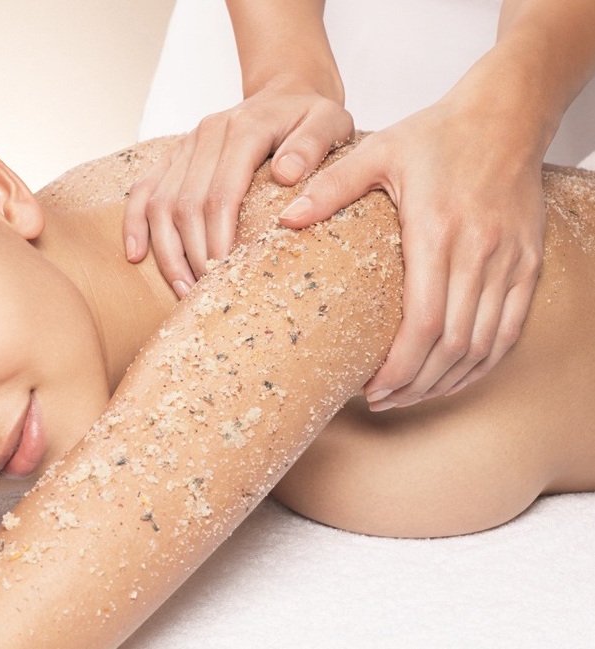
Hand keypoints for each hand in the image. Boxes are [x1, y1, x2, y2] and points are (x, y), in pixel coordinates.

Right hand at [124, 80, 352, 297]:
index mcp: (243, 128)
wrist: (285, 95)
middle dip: (193, 255)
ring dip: (167, 250)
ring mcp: (185, 145)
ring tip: (182, 288)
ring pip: (160, 202)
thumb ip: (312, 146)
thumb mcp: (329, 123)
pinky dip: (135, 223)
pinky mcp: (174, 156)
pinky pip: (143, 189)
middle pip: (186, 204)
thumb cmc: (310, 117)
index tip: (224, 274)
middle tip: (204, 294)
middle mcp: (206, 134)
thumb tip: (285, 175)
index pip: (222, 193)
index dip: (219, 238)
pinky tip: (136, 255)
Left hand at [279, 96, 545, 407]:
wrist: (507, 114)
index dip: (398, 366)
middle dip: (416, 384)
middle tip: (383, 400)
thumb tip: (286, 218)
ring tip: (411, 395)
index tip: (371, 388)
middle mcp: (479, 252)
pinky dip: (483, 363)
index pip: (423, 322)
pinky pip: (511, 330)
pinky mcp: (528, 264)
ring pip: (483, 346)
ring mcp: (509, 261)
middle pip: (451, 345)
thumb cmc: (439, 134)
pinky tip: (456, 375)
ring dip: (447, 381)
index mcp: (438, 230)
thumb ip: (331, 187)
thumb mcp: (378, 151)